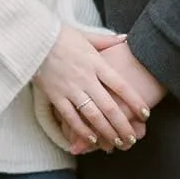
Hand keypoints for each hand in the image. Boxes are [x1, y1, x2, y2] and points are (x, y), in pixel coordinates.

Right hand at [35, 26, 148, 151]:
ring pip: (92, 115)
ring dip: (106, 131)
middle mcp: (86, 78)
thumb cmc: (61, 36)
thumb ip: (107, 41)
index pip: (120, 85)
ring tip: (116, 143)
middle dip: (122, 124)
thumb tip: (126, 38)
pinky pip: (71, 117)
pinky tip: (92, 139)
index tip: (145, 113)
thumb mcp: (87, 35)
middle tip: (132, 138)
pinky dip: (82, 130)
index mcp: (96, 63)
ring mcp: (70, 89)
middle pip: (109, 106)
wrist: (33, 39)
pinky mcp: (56, 97)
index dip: (134, 101)